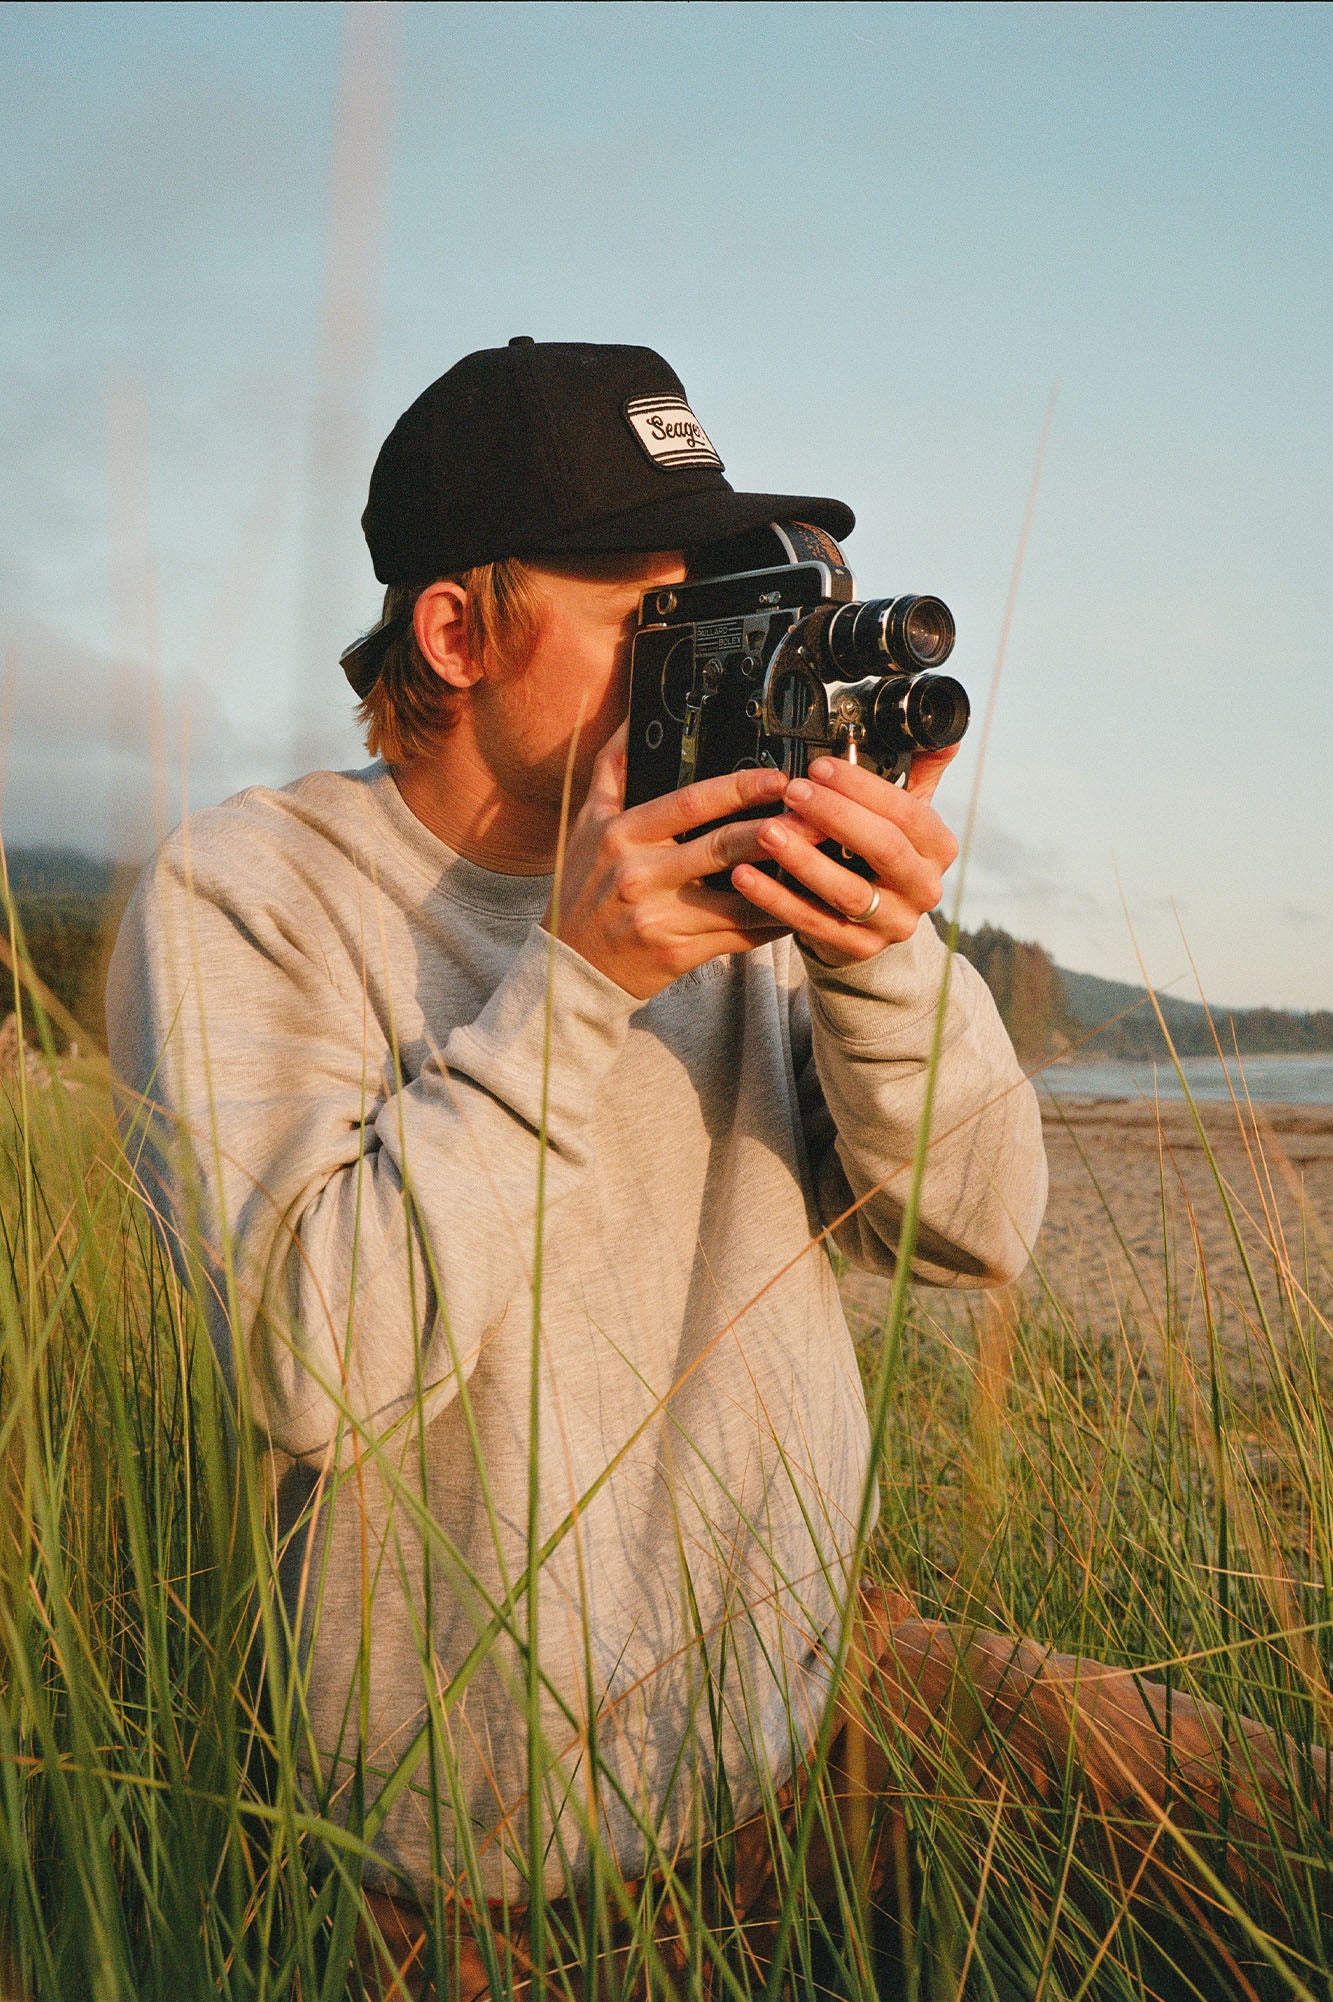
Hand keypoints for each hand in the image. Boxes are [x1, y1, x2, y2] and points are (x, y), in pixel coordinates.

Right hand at [545, 723, 790, 999]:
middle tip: (817, 818)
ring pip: (739, 897)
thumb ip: (613, 769)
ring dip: (785, 881)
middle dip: (776, 831)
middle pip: (721, 847)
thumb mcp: (588, 823)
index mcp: (623, 834)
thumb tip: (633, 717)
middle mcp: (640, 874)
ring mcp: (661, 917)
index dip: (738, 788)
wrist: (571, 965)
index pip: (689, 803)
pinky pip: (737, 935)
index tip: (777, 778)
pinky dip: (772, 922)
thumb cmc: (586, 888)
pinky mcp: (678, 953)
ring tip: (822, 862)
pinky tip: (800, 908)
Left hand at [729, 747, 960, 965]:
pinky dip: (776, 898)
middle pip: (884, 849)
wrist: (873, 919)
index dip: (863, 788)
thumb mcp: (905, 814)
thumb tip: (944, 732)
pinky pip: (812, 923)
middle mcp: (923, 887)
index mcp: (938, 848)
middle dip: (834, 816)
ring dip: (803, 858)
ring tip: (766, 831)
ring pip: (847, 891)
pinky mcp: (857, 948)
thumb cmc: (881, 854)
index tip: (821, 766)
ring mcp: (893, 923)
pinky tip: (746, 875)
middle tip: (793, 792)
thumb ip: (919, 771)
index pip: (908, 813)